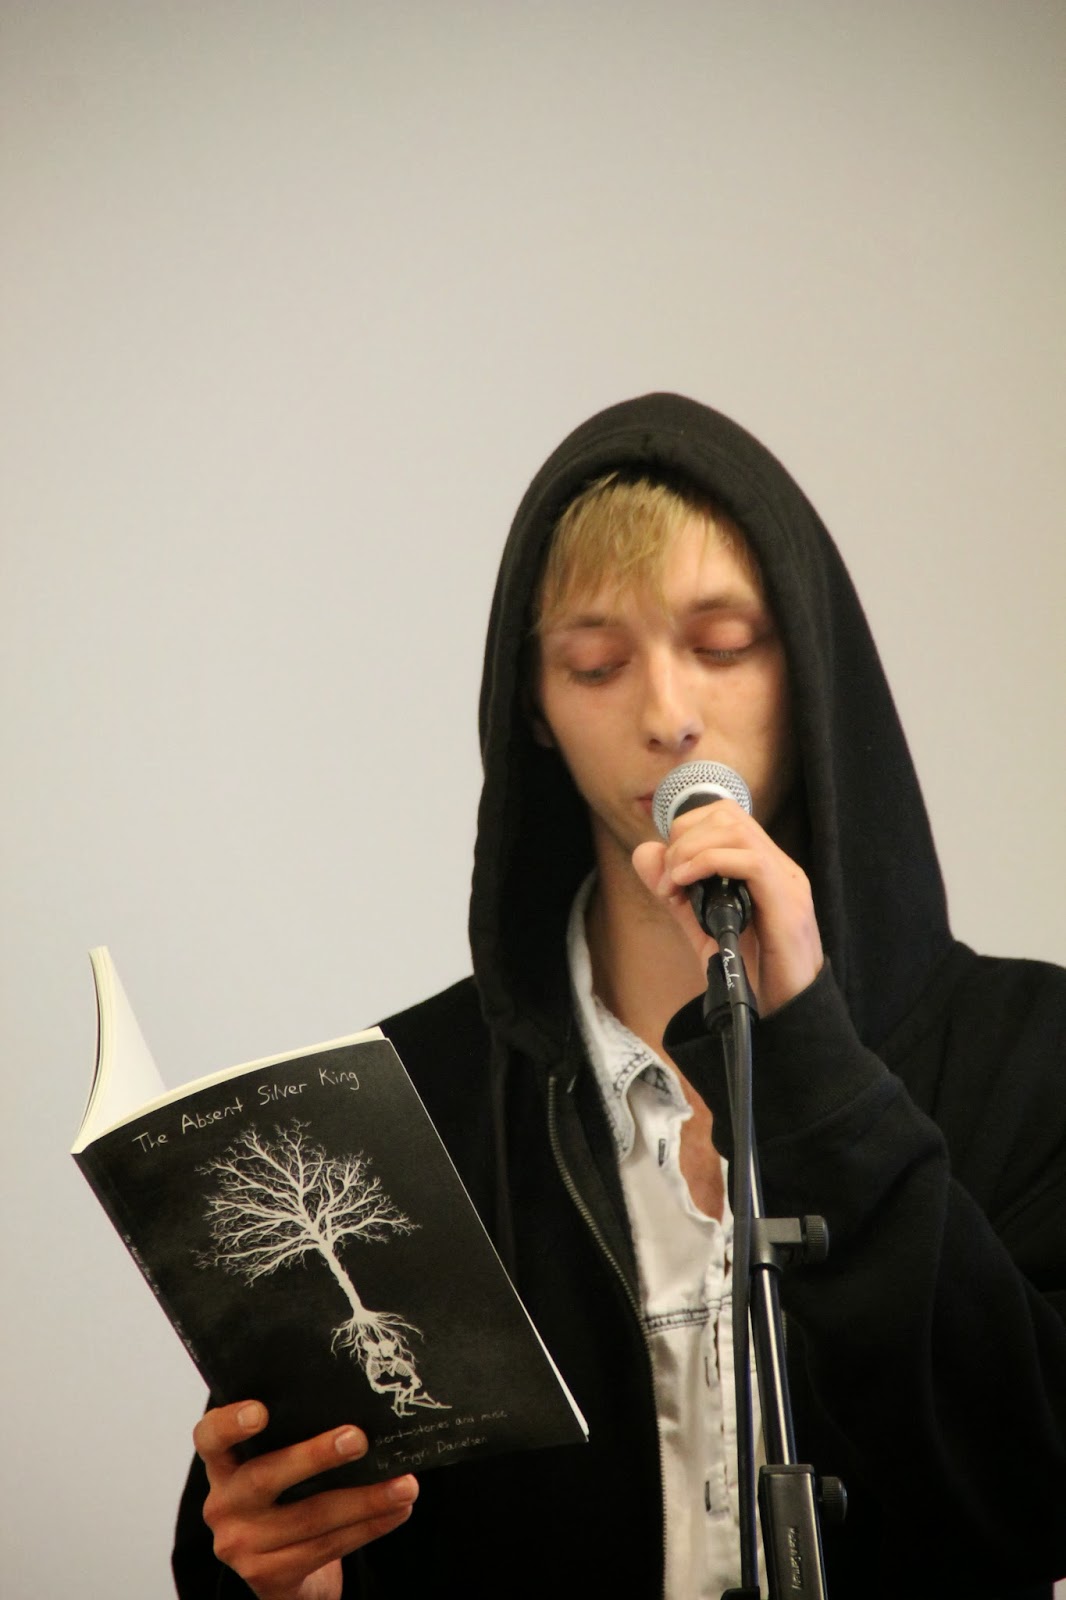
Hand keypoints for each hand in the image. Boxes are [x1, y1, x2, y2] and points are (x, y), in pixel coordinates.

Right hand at [194, 1400, 418, 1599]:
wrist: (283, 1569)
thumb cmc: (288, 1494)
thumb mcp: (279, 1461)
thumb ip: (296, 1434)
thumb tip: (361, 1399)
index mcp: (223, 1463)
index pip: (210, 1436)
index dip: (230, 1423)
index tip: (261, 1411)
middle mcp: (223, 1503)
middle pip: (266, 1476)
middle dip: (316, 1456)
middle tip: (358, 1439)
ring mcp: (241, 1544)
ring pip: (309, 1517)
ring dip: (365, 1499)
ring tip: (405, 1484)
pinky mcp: (267, 1576)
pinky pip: (325, 1547)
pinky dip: (368, 1527)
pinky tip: (396, 1511)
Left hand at [632, 798, 822, 1013]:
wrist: (784, 1014)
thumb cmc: (750, 971)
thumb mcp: (700, 926)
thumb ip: (675, 891)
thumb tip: (645, 852)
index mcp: (761, 867)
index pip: (723, 816)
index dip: (685, 830)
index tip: (666, 868)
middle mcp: (778, 866)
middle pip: (727, 814)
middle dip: (684, 836)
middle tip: (667, 876)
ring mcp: (786, 881)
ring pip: (736, 829)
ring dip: (691, 848)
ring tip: (674, 881)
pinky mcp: (789, 903)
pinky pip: (749, 861)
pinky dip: (708, 862)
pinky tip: (687, 882)